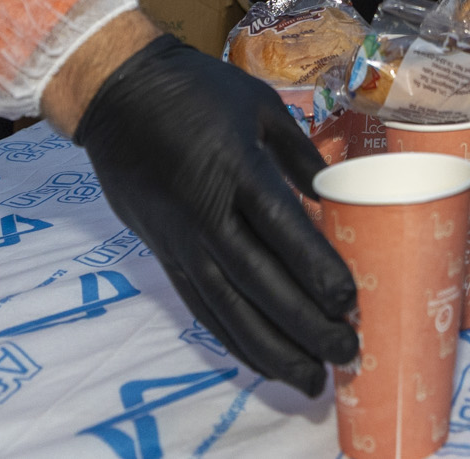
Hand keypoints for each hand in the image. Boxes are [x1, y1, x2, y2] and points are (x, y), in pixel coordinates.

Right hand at [74, 34, 358, 392]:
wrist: (119, 96)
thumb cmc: (198, 90)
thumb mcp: (260, 104)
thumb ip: (300, 154)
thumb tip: (340, 193)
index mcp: (235, 169)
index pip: (281, 230)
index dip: (316, 269)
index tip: (350, 300)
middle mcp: (206, 215)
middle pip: (258, 283)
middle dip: (305, 324)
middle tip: (347, 353)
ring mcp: (181, 240)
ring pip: (228, 308)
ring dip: (271, 349)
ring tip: (311, 379)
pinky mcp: (163, 254)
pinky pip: (200, 307)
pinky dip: (233, 339)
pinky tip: (262, 359)